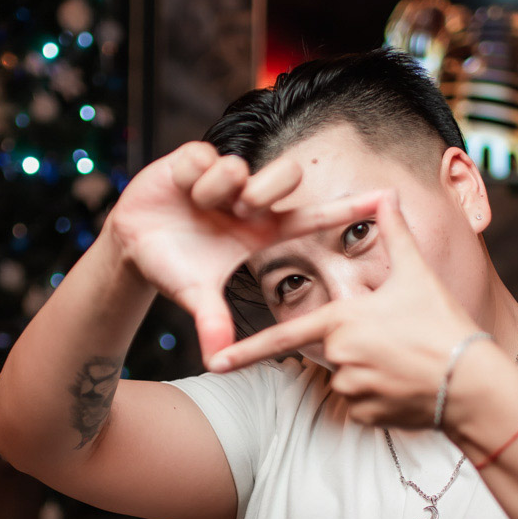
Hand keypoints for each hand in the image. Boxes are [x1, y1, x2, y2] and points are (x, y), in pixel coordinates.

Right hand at [103, 140, 387, 363]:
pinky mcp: (194, 160)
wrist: (133, 244)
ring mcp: (223, 179)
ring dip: (218, 191)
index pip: (312, 216)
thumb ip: (212, 322)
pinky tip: (182, 191)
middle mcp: (248, 201)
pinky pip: (205, 158)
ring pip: (239, 168)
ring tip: (200, 206)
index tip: (384, 198)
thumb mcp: (195, 295)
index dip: (345, 208)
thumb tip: (216, 360)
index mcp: (260, 231)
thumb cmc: (175, 268)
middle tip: (243, 209)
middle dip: (267, 189)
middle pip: (286, 175)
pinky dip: (193, 177)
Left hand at [205, 189, 482, 428]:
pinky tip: (406, 388)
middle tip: (397, 343)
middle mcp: (339, 357)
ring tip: (406, 365)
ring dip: (369, 373)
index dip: (246, 352)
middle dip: (358, 348)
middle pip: (332, 353)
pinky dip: (378, 399)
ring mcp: (351, 390)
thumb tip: (388, 195)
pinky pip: (360, 406)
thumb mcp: (418, 275)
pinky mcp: (366, 416)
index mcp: (343, 320)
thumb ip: (395, 234)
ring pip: (346, 381)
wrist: (472, 383)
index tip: (215, 362)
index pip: (285, 338)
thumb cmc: (444, 325)